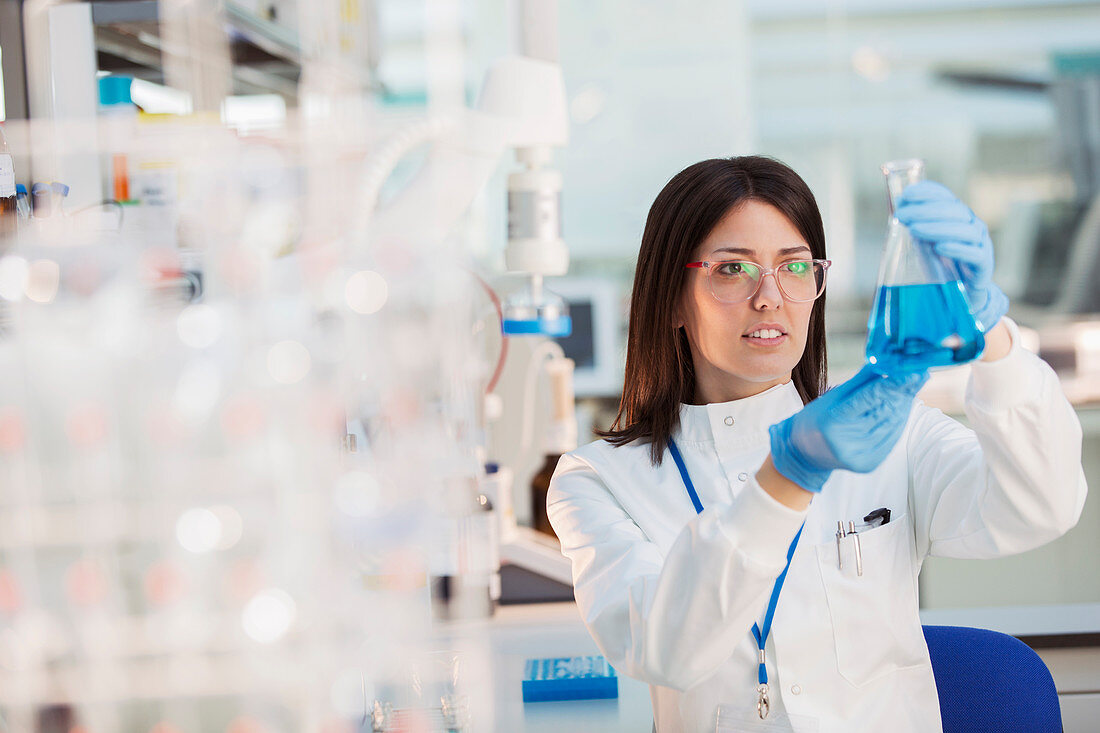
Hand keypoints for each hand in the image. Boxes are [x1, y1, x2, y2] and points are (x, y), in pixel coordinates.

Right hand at [768, 366, 928, 492]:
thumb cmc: (815, 420)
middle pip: (883, 412)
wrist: (804, 453)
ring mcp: (859, 456)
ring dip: (903, 405)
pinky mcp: (869, 464)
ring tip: (911, 387)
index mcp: (832, 422)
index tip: (909, 371)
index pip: (867, 399)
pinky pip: (890, 438)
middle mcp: (846, 442)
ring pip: (891, 424)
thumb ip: (859, 382)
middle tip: (918, 375)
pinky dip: (898, 420)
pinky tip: (902, 406)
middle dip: (902, 392)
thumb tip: (884, 363)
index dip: (891, 384)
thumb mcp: (831, 397)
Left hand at [895, 180, 1008, 331]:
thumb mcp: (925, 243)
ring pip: (964, 230)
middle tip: (902, 215)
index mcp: (959, 216)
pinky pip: (974, 254)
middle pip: (954, 211)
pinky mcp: (984, 265)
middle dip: (925, 210)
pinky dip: (957, 249)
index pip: (946, 197)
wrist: (964, 293)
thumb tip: (899, 210)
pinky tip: (939, 248)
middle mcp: (972, 226)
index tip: (907, 195)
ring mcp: (981, 244)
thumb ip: (917, 227)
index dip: (928, 192)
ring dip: (937, 228)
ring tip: (914, 230)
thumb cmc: (943, 264)